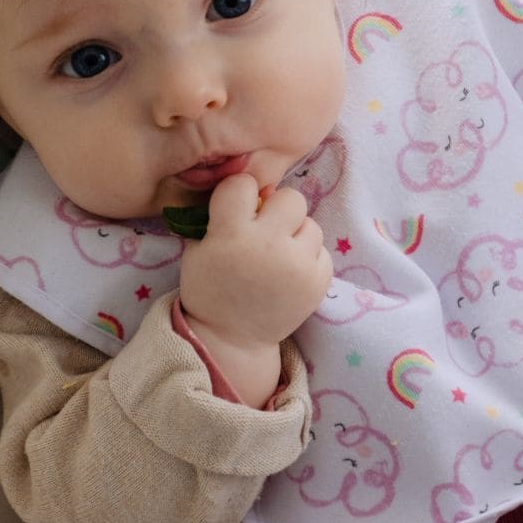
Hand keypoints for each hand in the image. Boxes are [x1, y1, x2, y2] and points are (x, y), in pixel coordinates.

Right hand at [178, 174, 331, 402]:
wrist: (233, 338)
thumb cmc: (212, 288)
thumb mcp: (200, 249)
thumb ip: (223, 216)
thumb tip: (257, 190)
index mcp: (231, 234)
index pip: (244, 184)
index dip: (241, 193)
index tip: (239, 207)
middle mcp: (269, 246)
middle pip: (291, 198)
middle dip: (279, 209)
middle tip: (268, 229)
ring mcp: (297, 265)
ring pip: (311, 224)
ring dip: (296, 235)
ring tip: (279, 256)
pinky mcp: (319, 282)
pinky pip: (322, 251)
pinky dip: (308, 258)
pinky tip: (290, 273)